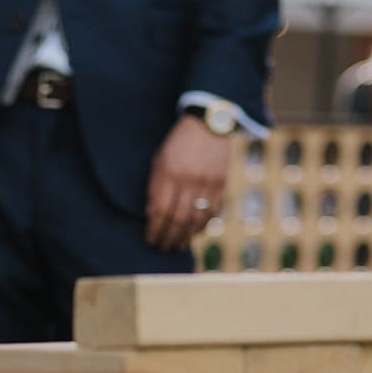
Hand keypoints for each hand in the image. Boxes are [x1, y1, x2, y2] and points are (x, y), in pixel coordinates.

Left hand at [146, 117, 232, 252]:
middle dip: (168, 237)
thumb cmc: (178, 143)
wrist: (208, 124)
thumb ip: (156, 186)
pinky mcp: (221, 183)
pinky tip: (194, 233)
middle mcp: (188, 180)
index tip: (150, 240)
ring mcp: (207, 182)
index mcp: (169, 173)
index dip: (155, 229)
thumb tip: (152, 215)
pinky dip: (202, 225)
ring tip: (178, 246)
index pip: (160, 210)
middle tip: (162, 248)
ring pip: (196, 219)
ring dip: (185, 236)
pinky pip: (212, 211)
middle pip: (178, 218)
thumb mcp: (160, 160)